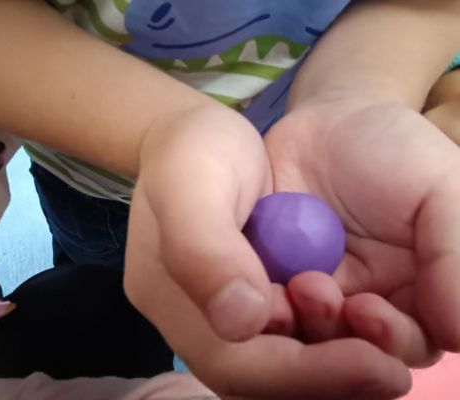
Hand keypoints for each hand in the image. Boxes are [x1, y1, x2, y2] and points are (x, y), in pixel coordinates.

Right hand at [124, 106, 412, 398]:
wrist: (196, 138)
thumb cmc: (191, 150)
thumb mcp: (188, 183)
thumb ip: (203, 251)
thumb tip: (242, 322)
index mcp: (168, 298)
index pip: (232, 364)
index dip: (300, 374)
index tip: (371, 362)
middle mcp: (194, 318)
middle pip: (257, 377)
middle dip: (325, 377)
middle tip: (389, 366)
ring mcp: (221, 308)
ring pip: (276, 362)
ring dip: (330, 361)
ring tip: (377, 338)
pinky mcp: (249, 294)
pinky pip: (287, 334)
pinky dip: (326, 337)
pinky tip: (358, 319)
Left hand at [264, 98, 459, 365]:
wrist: (330, 124)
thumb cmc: (395, 151)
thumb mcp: (440, 188)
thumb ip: (455, 253)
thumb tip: (459, 333)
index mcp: (417, 290)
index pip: (411, 342)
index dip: (391, 340)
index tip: (368, 309)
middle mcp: (366, 300)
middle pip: (353, 351)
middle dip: (337, 335)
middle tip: (318, 292)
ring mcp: (316, 291)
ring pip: (305, 337)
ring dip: (298, 323)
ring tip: (294, 285)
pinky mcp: (274, 277)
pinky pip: (268, 305)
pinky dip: (264, 304)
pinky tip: (256, 282)